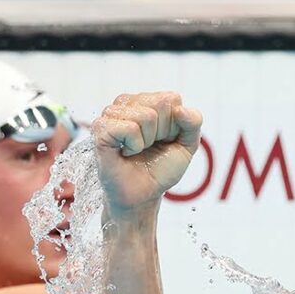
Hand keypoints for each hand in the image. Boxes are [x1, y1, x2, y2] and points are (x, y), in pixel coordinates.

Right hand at [90, 92, 201, 218]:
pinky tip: (125, 152)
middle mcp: (128, 103)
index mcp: (148, 101)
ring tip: (136, 150)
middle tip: (149, 147)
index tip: (164, 140)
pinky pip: (128, 128)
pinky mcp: (101, 128)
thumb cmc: (160, 169)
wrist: (143, 195)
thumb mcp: (187, 145)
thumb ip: (193, 122)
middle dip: (161, 132)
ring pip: (145, 115)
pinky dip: (133, 145)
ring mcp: (111, 114)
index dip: (174, 125)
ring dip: (146, 141)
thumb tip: (181, 108)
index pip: (172, 99)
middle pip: (159, 104)